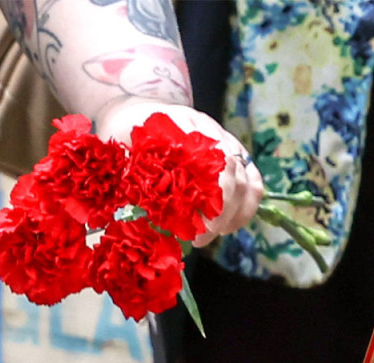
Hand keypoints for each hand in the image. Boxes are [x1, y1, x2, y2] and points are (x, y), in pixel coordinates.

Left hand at [93, 98, 263, 246]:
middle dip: (221, 214)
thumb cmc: (126, 134)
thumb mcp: (120, 147)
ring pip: (249, 183)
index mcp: (185, 126)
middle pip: (235, 175)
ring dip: (235, 215)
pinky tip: (228, 227)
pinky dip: (245, 209)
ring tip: (213, 234)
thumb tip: (138, 208)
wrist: (139, 112)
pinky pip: (254, 185)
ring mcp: (228, 144)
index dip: (211, 198)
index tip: (195, 225)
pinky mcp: (236, 157)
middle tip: (200, 239)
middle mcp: (213, 132)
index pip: (211, 162)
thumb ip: (131, 170)